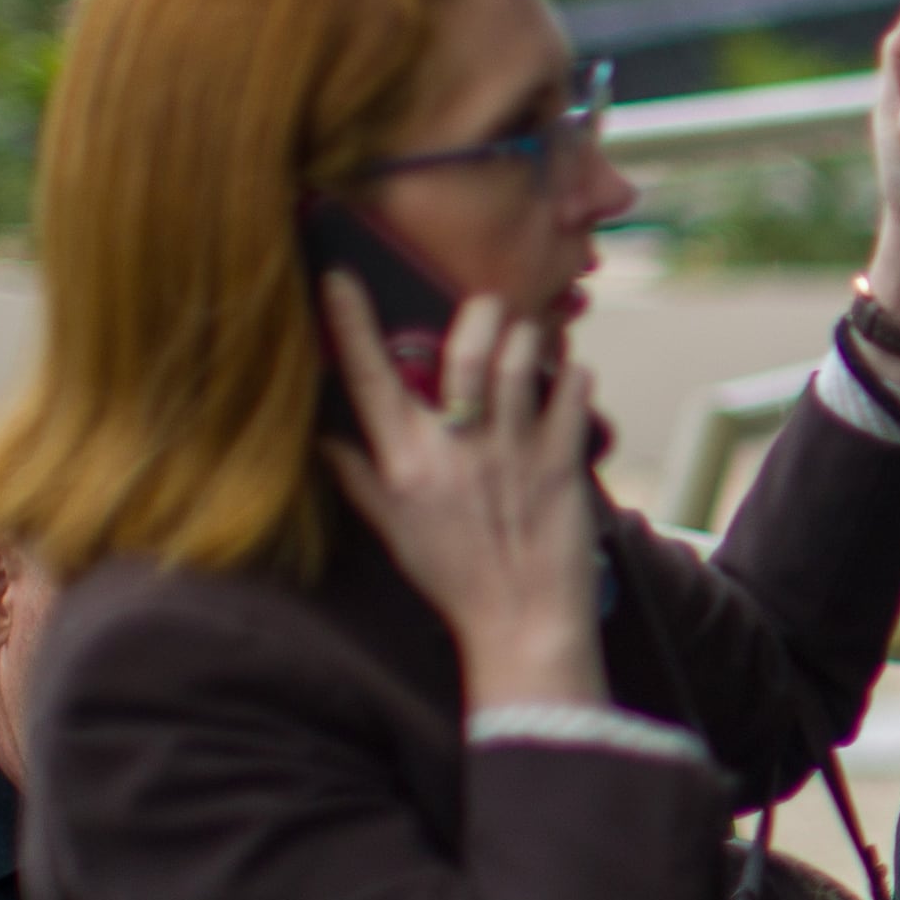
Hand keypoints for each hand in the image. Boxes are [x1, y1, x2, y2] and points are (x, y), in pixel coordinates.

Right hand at [323, 276, 606, 710]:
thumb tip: (325, 437)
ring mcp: (511, 451)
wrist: (521, 623)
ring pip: (521, 358)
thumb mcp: (392, 530)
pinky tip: (571, 374)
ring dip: (530, 337)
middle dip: (481, 312)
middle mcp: (454, 448)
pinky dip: (574, 373)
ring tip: (533, 339)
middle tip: (490, 307)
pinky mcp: (561, 461)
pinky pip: (573, 392)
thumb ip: (359, 478)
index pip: (367, 376)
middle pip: (464, 348)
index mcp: (403, 460)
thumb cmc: (455, 578)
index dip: (350, 321)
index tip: (339, 276)